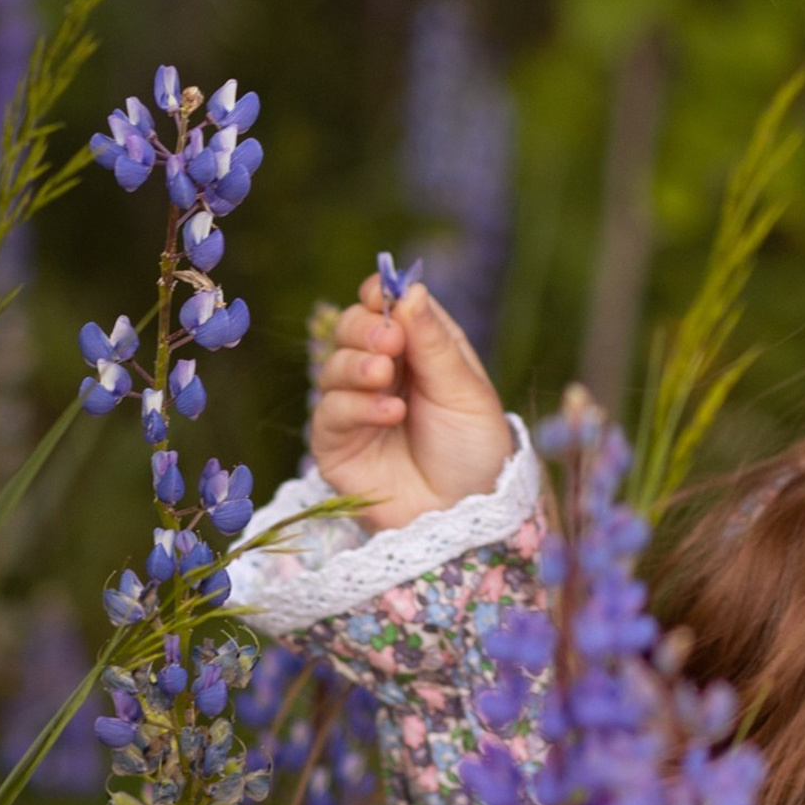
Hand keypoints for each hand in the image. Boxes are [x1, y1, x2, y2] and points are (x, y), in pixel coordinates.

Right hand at [308, 273, 512, 532]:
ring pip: (333, 366)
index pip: (386, 307)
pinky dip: (357, 406)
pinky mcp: (336, 443)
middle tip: (388, 340)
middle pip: (352, 329)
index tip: (382, 295)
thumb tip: (410, 290)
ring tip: (385, 377)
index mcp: (419, 351)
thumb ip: (435, 343)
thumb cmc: (474, 452)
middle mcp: (383, 373)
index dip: (380, 296)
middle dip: (365, 329)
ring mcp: (356, 407)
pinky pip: (330, 412)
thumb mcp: (466, 392)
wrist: (466, 515)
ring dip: (358, 366)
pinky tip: (390, 413)